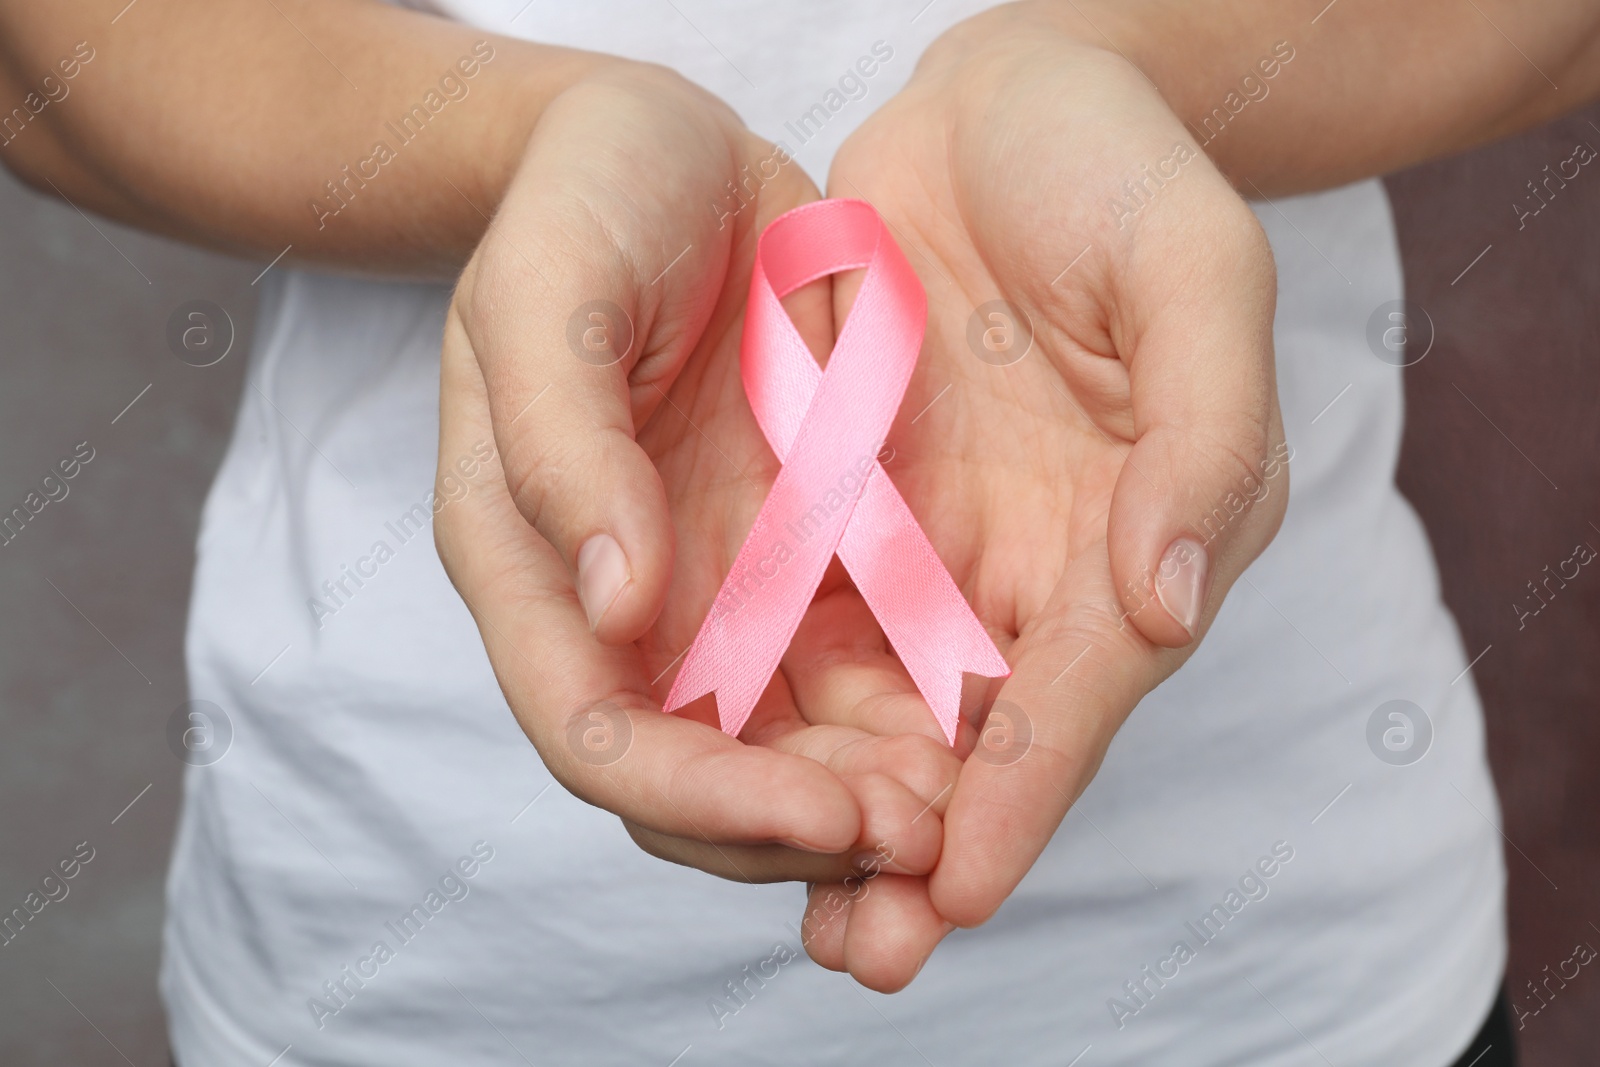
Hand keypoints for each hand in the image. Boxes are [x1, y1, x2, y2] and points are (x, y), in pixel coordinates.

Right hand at [434, 64, 958, 889]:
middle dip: (797, 832)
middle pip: (696, 778)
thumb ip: (561, 445)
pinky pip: (859, 669)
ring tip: (964, 820)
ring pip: (786, 750)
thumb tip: (616, 609)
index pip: (596, 733)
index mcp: (532, 565)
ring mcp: (719, 587)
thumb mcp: (547, 291)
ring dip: (867, 805)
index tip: (821, 817)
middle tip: (919, 842)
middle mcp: (624, 606)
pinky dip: (913, 722)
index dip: (700, 800)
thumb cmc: (584, 199)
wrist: (671, 151)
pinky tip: (986, 736)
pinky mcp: (803, 554)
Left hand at [798, 7, 1287, 987]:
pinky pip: (806, 623)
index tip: (954, 886)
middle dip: (923, 850)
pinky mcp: (854, 506)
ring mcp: (941, 543)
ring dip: (840, 814)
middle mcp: (1040, 568)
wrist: (1009, 98)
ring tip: (796, 911)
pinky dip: (772, 708)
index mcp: (1140, 534)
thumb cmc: (1117, 171)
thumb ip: (1202, 441)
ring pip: (886, 710)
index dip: (1022, 793)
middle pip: (981, 740)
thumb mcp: (1194, 272)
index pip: (1080, 691)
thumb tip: (1165, 612)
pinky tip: (721, 771)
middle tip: (861, 948)